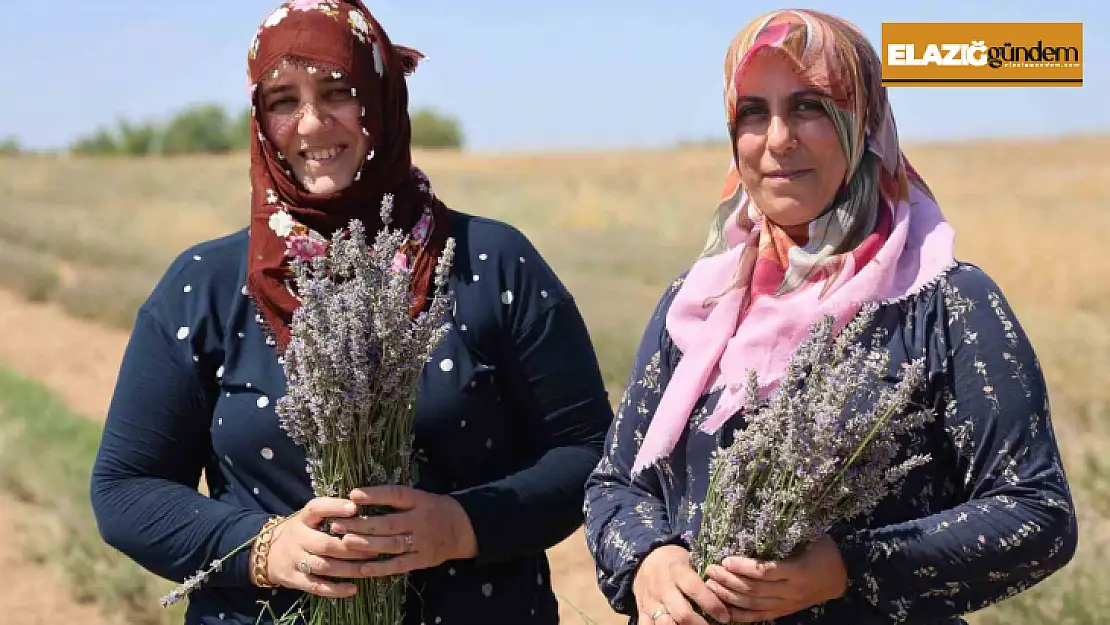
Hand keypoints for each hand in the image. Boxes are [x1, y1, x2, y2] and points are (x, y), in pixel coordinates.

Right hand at [262, 496, 369, 596]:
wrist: (266, 553)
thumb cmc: (301, 531)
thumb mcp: (309, 518)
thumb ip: (330, 512)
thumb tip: (363, 503)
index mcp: (302, 518)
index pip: (316, 508)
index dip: (334, 507)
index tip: (355, 507)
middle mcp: (297, 538)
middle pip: (325, 544)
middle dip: (351, 547)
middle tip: (375, 547)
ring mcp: (294, 560)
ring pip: (324, 566)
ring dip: (348, 569)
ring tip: (370, 568)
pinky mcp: (294, 579)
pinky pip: (316, 586)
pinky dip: (335, 590)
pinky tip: (353, 589)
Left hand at [329, 485, 477, 577]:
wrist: (462, 528)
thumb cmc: (432, 510)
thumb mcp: (419, 496)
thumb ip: (394, 497)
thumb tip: (357, 496)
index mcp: (419, 501)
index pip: (396, 495)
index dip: (375, 495)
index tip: (352, 494)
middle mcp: (420, 521)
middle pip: (388, 523)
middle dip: (361, 524)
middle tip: (337, 524)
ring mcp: (421, 542)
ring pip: (391, 545)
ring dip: (367, 544)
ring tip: (345, 542)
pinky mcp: (421, 560)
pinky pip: (398, 565)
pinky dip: (380, 568)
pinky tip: (361, 568)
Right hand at [631, 545, 731, 624]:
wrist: (646, 559)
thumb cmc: (675, 562)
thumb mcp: (689, 561)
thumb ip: (702, 578)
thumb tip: (726, 595)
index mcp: (677, 571)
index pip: (695, 589)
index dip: (712, 604)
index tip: (724, 616)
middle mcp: (663, 587)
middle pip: (682, 613)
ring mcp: (650, 600)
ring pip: (664, 623)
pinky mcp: (642, 610)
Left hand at [704, 535, 848, 622]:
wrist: (839, 577)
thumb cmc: (822, 550)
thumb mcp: (810, 536)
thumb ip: (787, 532)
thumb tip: (759, 512)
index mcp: (798, 570)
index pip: (766, 571)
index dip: (744, 567)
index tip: (726, 559)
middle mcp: (791, 591)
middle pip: (755, 589)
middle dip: (729, 581)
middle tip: (710, 570)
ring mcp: (787, 604)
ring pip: (754, 604)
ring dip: (730, 596)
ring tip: (711, 585)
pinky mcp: (784, 612)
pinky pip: (760, 616)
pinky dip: (741, 615)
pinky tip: (724, 610)